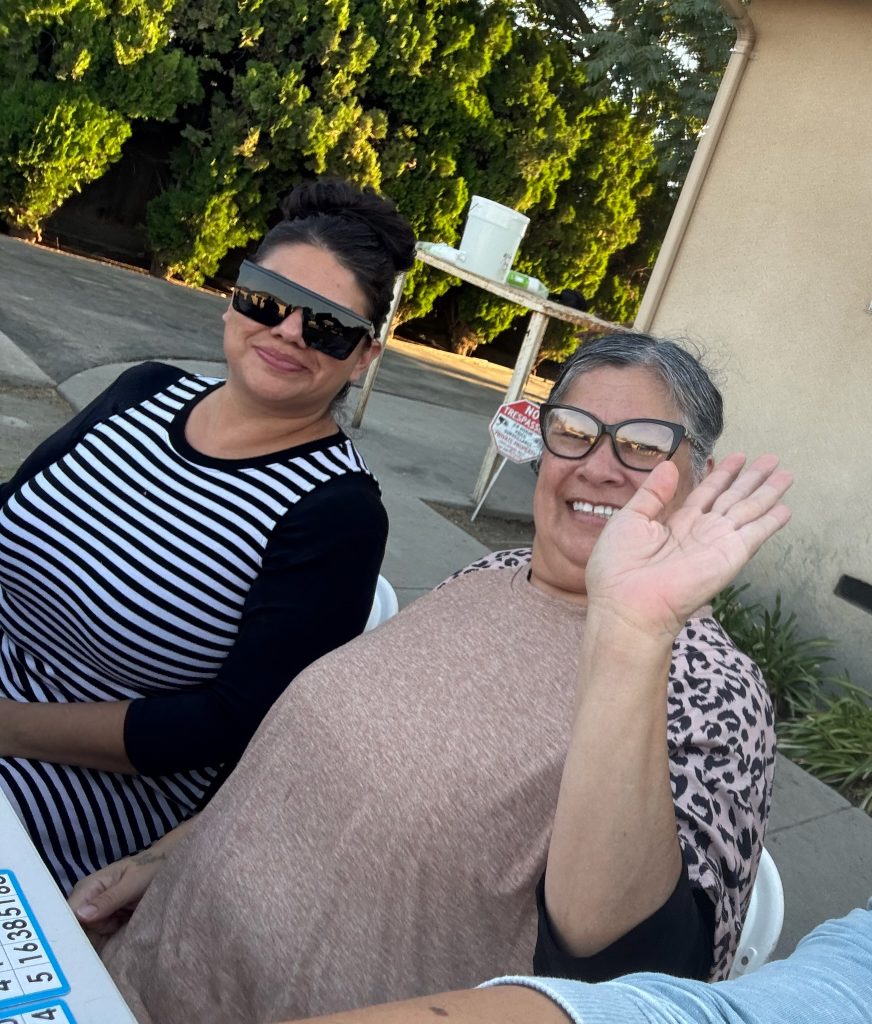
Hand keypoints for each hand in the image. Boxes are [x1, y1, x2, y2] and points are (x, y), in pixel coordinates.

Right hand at [68, 847, 165, 948]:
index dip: (67, 934)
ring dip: (95, 950)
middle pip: (75, 933)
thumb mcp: (133, 882)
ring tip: (107, 956)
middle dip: (82, 946)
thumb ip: (109, 898)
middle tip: (96, 958)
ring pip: (87, 941)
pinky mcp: (108, 926)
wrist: (168, 869)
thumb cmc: (150, 869)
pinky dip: (106, 948)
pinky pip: (101, 942)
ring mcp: (97, 917)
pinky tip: (110, 957)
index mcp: (88, 888)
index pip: (68, 914)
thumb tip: (80, 915)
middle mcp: (87, 904)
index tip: (71, 955)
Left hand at [585, 453, 792, 638]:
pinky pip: (754, 534)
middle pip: (732, 499)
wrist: (627, 604)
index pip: (706, 493)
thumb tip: (668, 465)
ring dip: (768, 492)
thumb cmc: (618, 568)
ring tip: (786, 473)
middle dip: (752, 479)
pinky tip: (786, 508)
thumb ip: (652, 493)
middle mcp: (701, 532)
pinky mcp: (729, 556)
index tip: (738, 457)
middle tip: (772, 459)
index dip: (723, 474)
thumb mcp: (629, 520)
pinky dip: (771, 521)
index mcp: (676, 524)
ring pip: (748, 510)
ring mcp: (717, 544)